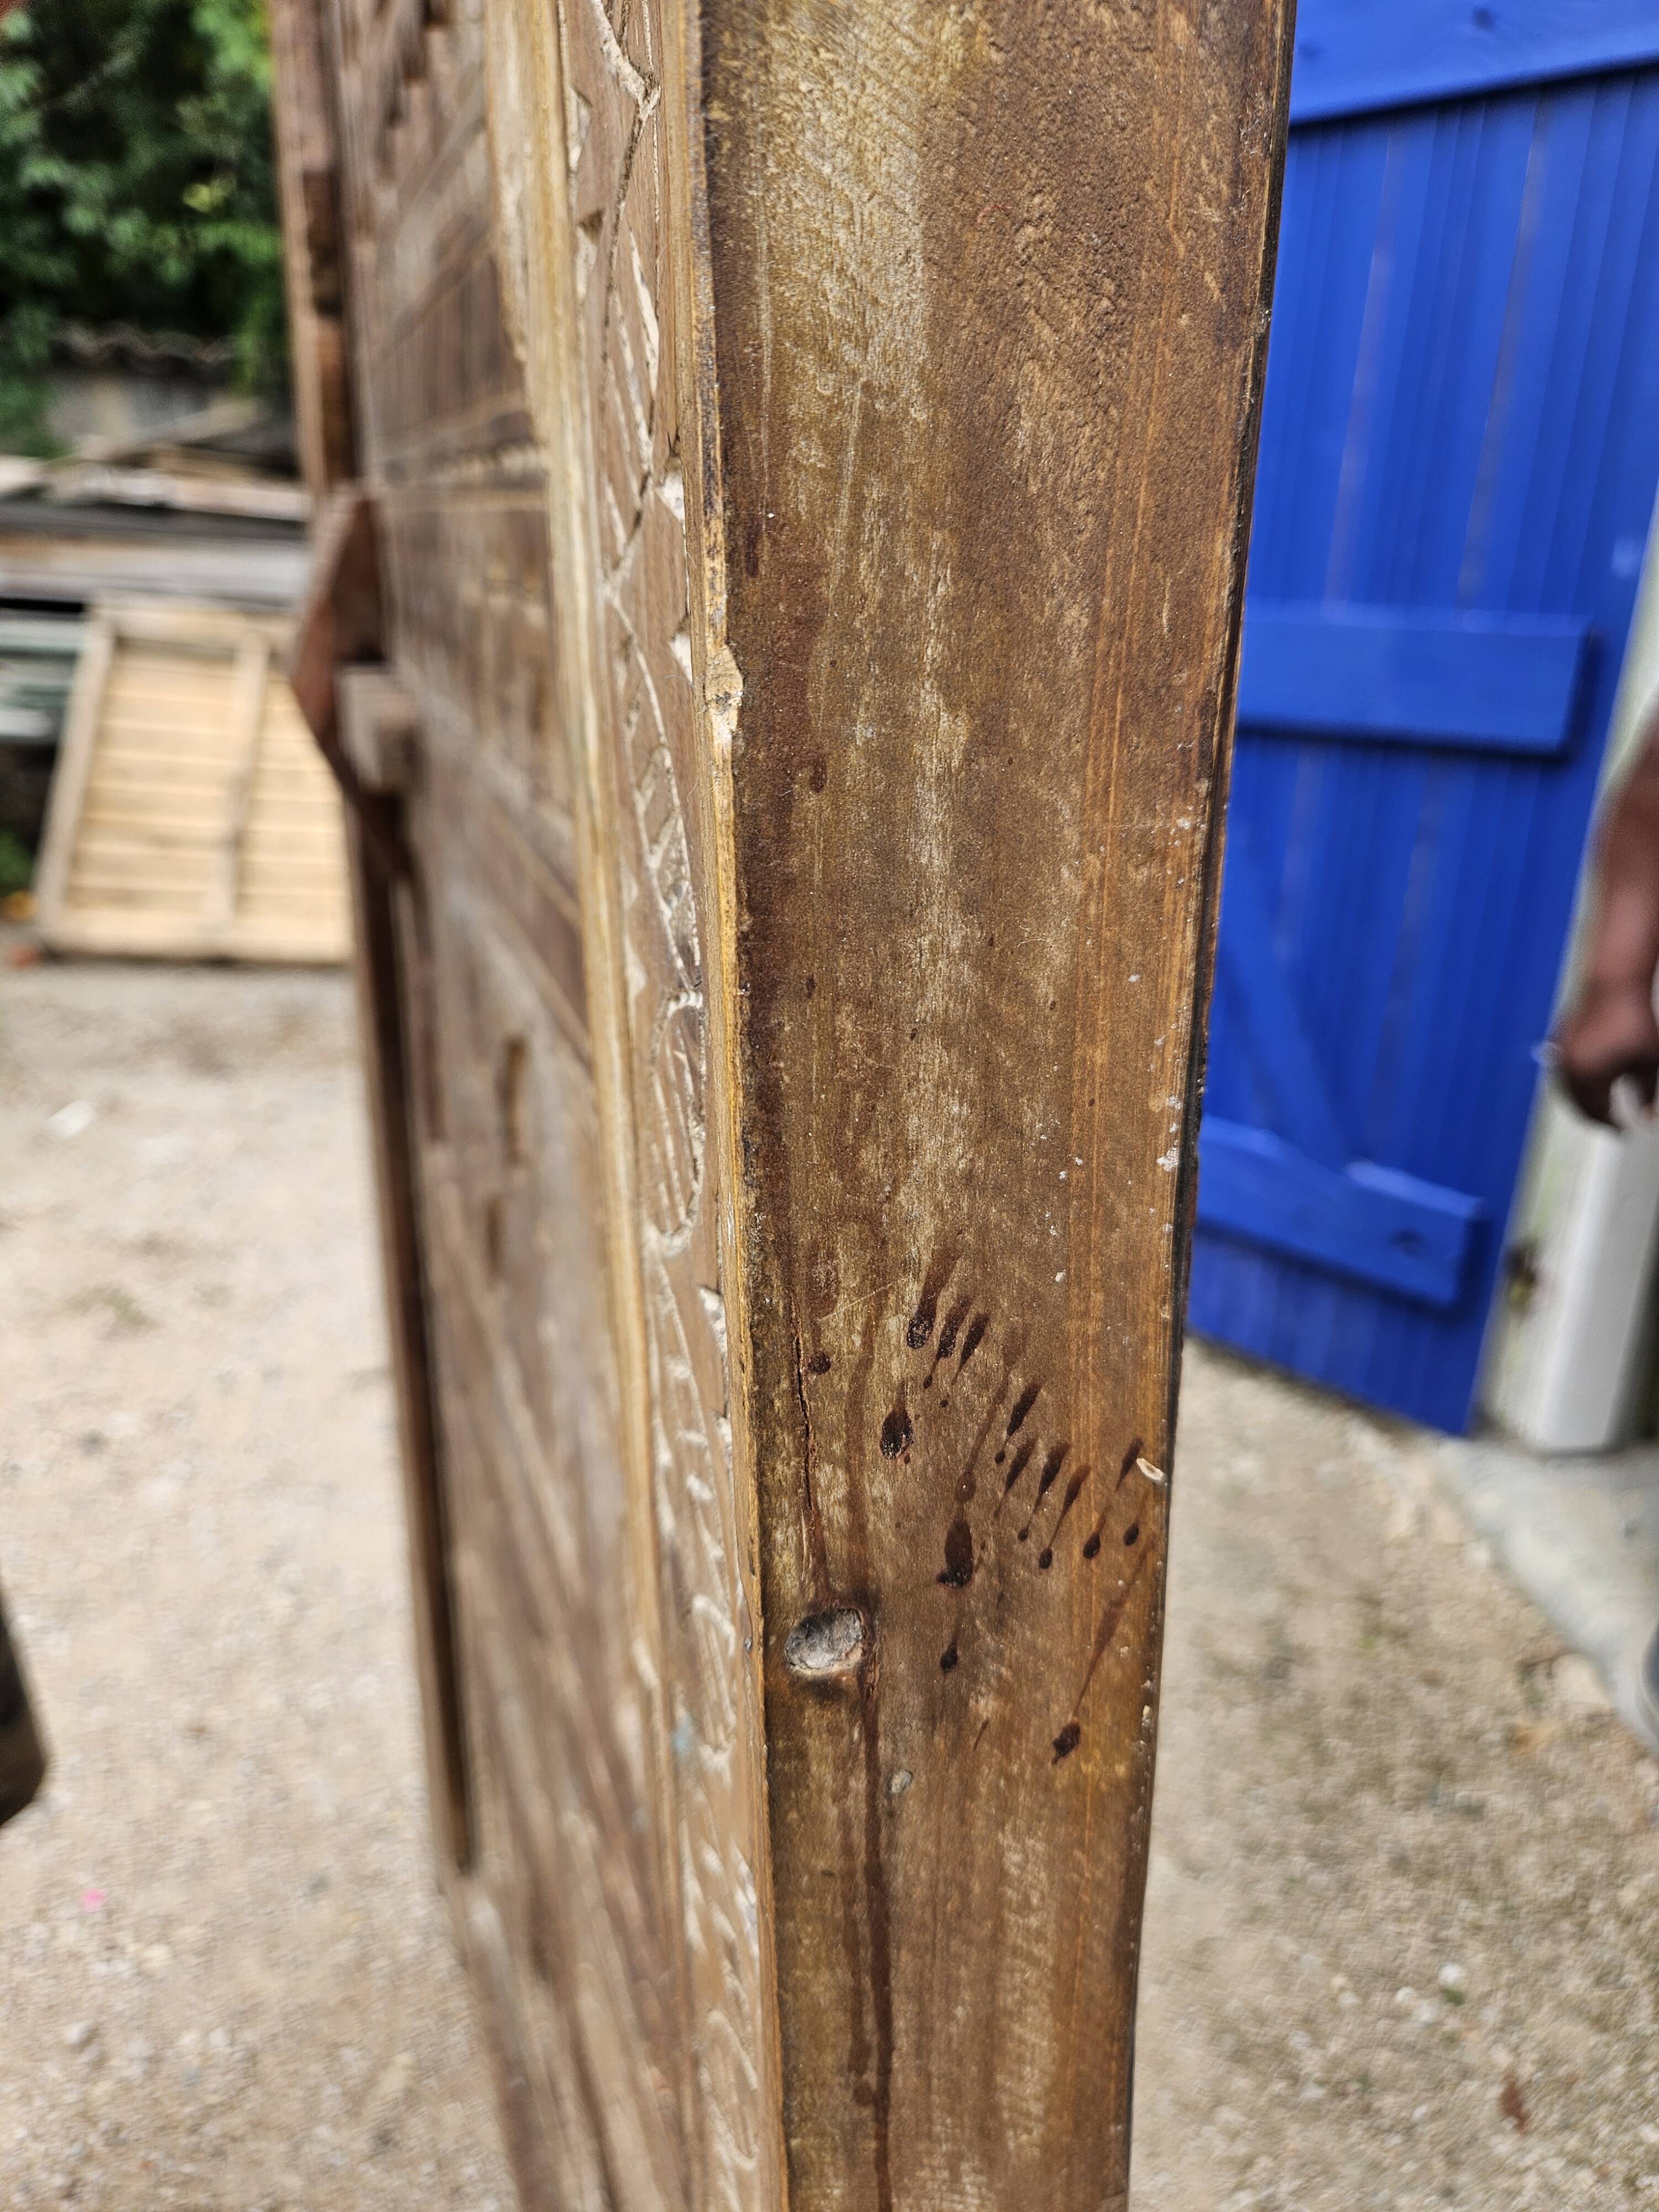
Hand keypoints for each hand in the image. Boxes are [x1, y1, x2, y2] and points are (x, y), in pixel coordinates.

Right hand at [1554, 978, 1658, 1125]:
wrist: (1613, 987)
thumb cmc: (1635, 1023)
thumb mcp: (1649, 1062)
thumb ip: (1647, 1093)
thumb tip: (1646, 1118)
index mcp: (1590, 1078)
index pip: (1598, 1112)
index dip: (1612, 1125)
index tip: (1625, 1131)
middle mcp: (1569, 1071)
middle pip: (1579, 1106)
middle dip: (1595, 1117)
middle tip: (1611, 1124)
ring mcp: (1561, 1057)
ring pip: (1568, 1092)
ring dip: (1584, 1103)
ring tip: (1601, 1108)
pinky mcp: (1558, 1045)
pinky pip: (1564, 1075)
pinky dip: (1576, 1086)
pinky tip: (1591, 1085)